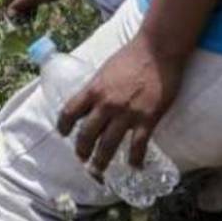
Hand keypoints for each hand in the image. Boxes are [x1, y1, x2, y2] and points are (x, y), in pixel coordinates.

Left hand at [57, 32, 183, 176]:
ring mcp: (127, 113)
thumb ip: (97, 88)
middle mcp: (106, 103)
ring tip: (99, 171)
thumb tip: (90, 102)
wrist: (158, 49)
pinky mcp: (147, 118)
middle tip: (83, 160)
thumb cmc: (132, 56)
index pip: (69, 112)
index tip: (64, 134)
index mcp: (93, 89)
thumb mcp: (105, 70)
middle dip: (82, 151)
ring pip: (108, 145)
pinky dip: (134, 159)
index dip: (63, 127)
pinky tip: (134, 166)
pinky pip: (137, 146)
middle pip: (86, 135)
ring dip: (101, 162)